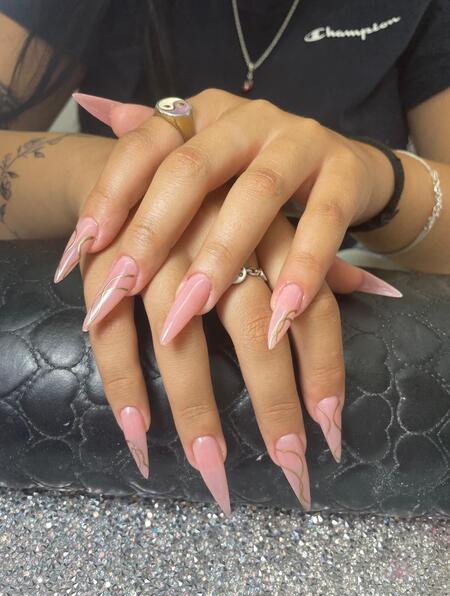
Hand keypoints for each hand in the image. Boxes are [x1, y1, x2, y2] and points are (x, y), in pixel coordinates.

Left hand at [55, 90, 401, 347]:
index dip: (112, 191)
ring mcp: (301, 140)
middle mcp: (249, 119)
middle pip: (193, 167)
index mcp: (207, 115)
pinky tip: (281, 312)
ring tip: (191, 309)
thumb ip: (159, 150)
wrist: (348, 169)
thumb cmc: (261, 175)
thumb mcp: (209, 162)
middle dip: (155, 230)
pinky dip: (303, 267)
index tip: (83, 246)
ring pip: (257, 193)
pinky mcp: (345, 172)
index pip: (148, 143)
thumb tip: (96, 110)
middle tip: (124, 287)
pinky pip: (324, 220)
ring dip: (222, 256)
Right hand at [81, 184, 345, 513]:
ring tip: (212, 464)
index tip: (330, 430)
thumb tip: (382, 290)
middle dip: (271, 397)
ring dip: (194, 402)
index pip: (307, 301)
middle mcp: (216, 232)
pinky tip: (140, 431)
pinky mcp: (105, 261)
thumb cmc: (224, 199)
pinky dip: (124, 380)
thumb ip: (319, 259)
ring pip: (179, 334)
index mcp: (267, 221)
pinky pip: (113, 329)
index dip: (322, 366)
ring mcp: (156, 248)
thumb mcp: (275, 217)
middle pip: (250, 324)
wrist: (147, 151)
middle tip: (289, 464)